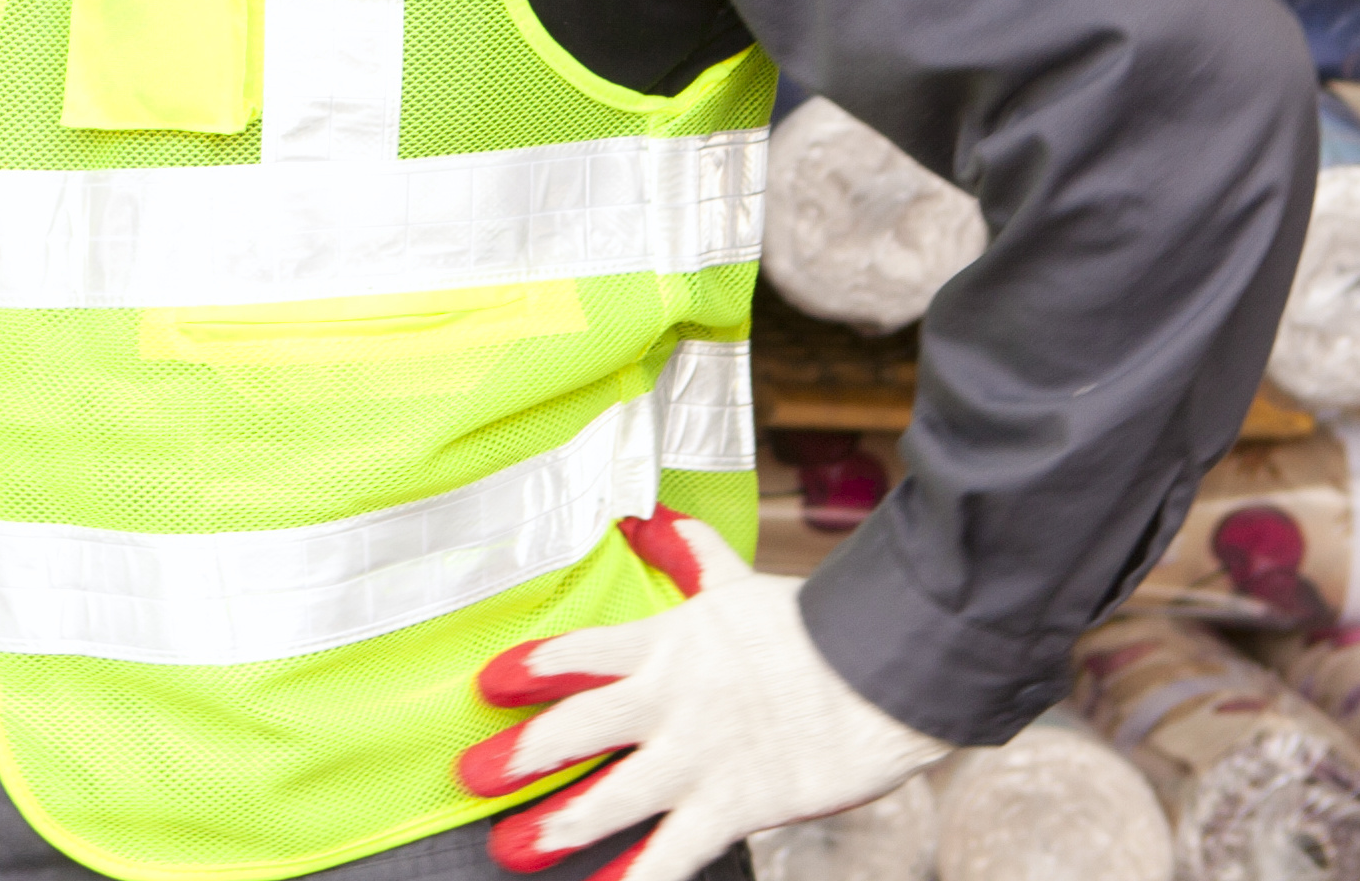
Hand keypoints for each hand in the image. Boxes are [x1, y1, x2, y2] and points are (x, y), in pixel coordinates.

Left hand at [458, 512, 946, 880]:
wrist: (885, 676)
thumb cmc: (811, 631)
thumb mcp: (736, 583)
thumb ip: (686, 554)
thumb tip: (647, 515)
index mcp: (666, 646)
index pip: (581, 654)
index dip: (531, 668)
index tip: (488, 685)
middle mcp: (671, 704)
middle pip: (578, 729)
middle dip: (521, 757)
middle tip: (474, 776)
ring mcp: (700, 760)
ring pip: (613, 799)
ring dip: (559, 827)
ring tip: (513, 850)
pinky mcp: (734, 806)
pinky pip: (674, 853)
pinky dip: (637, 879)